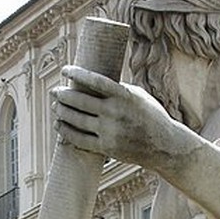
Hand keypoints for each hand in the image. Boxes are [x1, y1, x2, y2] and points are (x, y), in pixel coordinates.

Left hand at [52, 65, 178, 168]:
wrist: (165, 146)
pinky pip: (80, 139)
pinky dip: (66, 131)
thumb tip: (92, 81)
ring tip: (55, 106)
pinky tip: (59, 125)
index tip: (65, 70)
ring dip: (62, 112)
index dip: (77, 74)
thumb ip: (117, 89)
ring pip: (77, 120)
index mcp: (124, 95)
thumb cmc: (151, 116)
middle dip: (63, 95)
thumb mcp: (138, 96)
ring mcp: (110, 131)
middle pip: (80, 101)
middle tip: (54, 91)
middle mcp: (115, 113)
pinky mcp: (107, 148)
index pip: (94, 81)